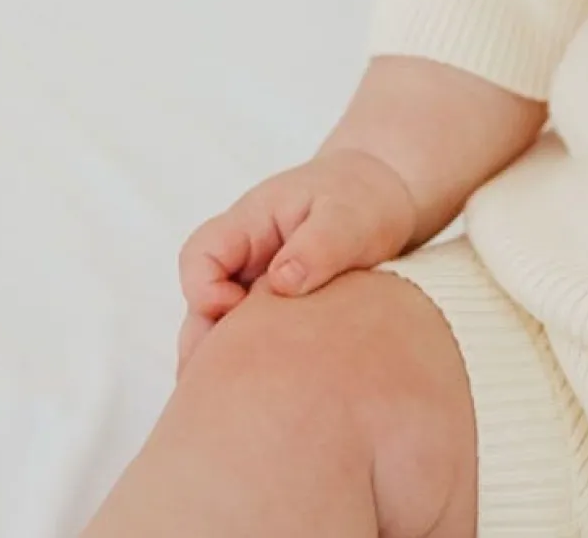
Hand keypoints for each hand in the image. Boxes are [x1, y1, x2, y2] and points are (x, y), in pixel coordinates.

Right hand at [175, 147, 417, 373]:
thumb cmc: (363, 202)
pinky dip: (260, 361)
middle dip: (214, 343)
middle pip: (200, 307)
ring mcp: (256, 287)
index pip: (199, 257)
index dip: (205, 290)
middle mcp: (244, 258)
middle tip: (252, 373)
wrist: (388, 203)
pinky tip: (285, 383)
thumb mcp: (349, 216)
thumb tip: (283, 282)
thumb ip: (319, 244)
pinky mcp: (275, 313)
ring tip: (270, 385)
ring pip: (222, 330)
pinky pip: (253, 341)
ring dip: (237, 358)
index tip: (242, 308)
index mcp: (251, 223)